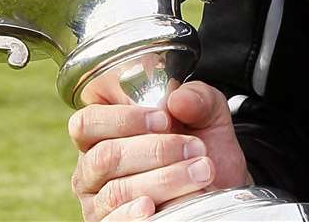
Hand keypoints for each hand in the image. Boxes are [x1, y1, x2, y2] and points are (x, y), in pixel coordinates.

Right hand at [69, 81, 252, 220]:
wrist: (220, 188)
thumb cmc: (199, 148)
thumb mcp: (207, 113)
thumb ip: (196, 97)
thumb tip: (176, 100)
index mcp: (104, 132)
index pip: (88, 121)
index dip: (123, 118)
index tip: (164, 119)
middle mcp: (93, 168)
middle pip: (105, 156)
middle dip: (156, 150)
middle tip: (195, 148)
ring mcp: (99, 202)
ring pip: (117, 190)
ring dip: (165, 179)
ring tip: (201, 172)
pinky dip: (135, 214)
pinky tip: (153, 208)